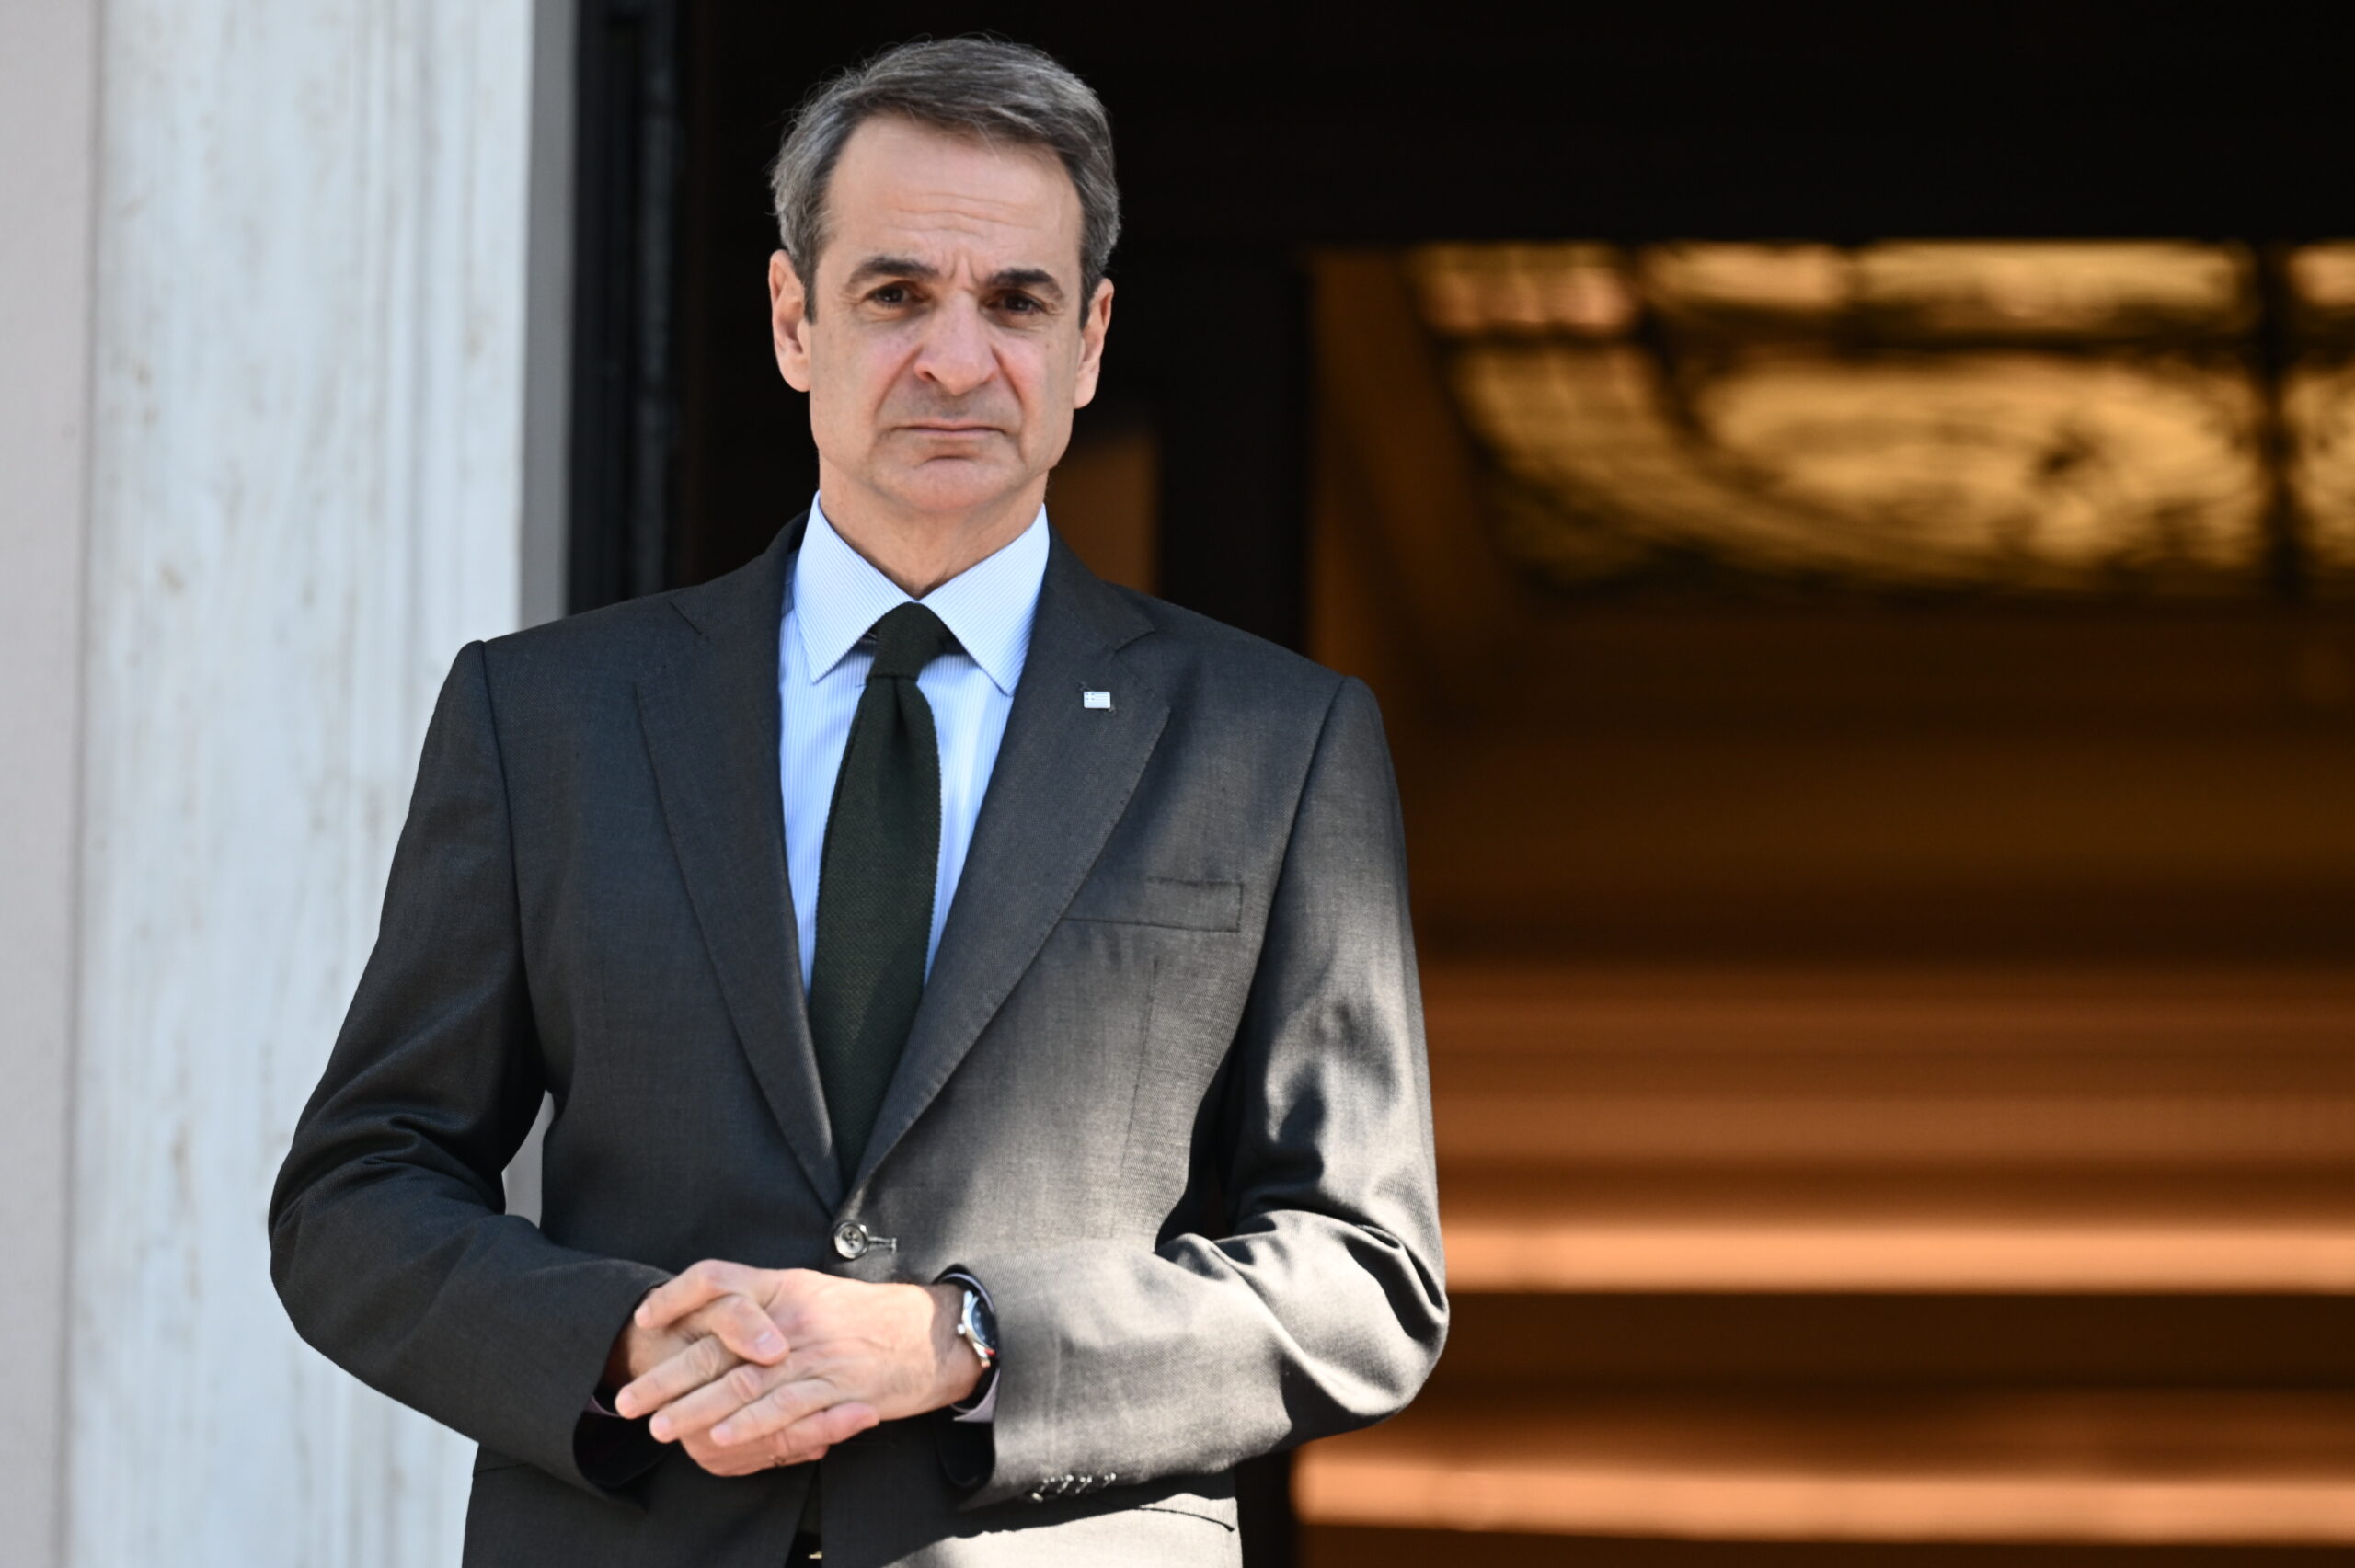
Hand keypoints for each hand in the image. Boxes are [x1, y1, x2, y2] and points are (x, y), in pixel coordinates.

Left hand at [616, 1262, 981, 1476]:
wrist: (935, 1333)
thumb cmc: (871, 1317)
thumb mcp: (814, 1294)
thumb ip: (767, 1303)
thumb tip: (718, 1317)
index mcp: (785, 1285)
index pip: (717, 1278)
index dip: (677, 1296)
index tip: (646, 1317)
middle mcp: (794, 1315)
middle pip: (718, 1344)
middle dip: (668, 1376)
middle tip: (630, 1400)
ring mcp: (817, 1352)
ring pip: (744, 1383)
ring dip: (697, 1409)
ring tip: (661, 1428)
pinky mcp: (839, 1387)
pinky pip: (786, 1408)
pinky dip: (751, 1425)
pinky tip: (720, 1438)